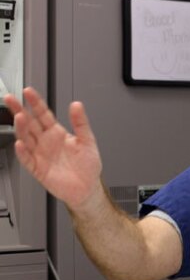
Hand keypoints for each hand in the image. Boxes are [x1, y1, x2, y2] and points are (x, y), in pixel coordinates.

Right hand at [7, 87, 103, 210]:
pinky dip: (22, 152)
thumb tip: (77, 105)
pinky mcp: (37, 169)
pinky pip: (27, 159)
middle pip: (29, 123)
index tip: (28, 91)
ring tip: (19, 117)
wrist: (87, 188)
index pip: (43, 114)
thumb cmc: (88, 165)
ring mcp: (40, 154)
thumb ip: (81, 123)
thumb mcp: (88, 141)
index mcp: (56, 133)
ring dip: (21, 128)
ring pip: (26, 138)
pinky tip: (20, 144)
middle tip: (11, 98)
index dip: (35, 103)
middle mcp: (45, 142)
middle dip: (19, 110)